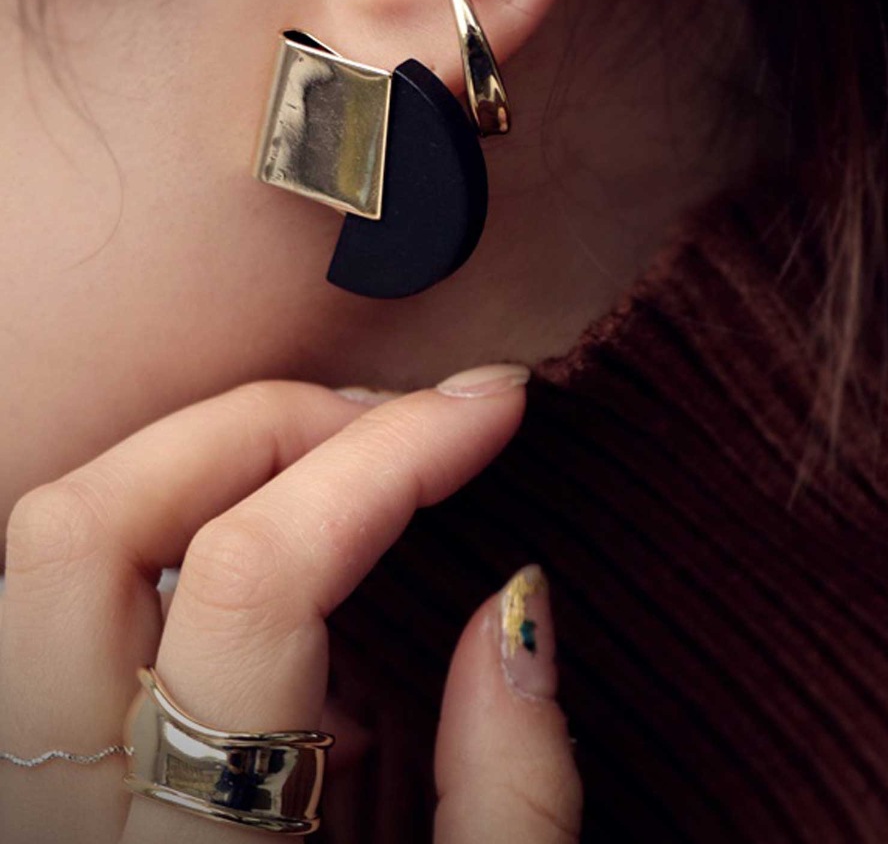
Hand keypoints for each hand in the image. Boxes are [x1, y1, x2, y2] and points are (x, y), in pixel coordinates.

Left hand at [0, 367, 580, 841]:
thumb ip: (512, 801)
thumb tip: (517, 602)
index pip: (258, 581)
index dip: (384, 458)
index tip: (488, 406)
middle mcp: (59, 823)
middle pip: (92, 525)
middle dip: (265, 427)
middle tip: (395, 423)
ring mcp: (23, 799)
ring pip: (49, 549)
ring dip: (202, 464)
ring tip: (340, 462)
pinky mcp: (31, 785)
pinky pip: (65, 610)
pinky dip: (174, 540)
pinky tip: (283, 575)